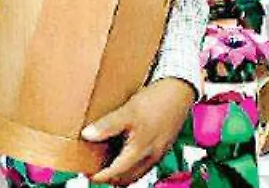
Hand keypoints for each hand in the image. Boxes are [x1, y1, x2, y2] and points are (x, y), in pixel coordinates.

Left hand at [82, 78, 196, 185]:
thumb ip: (108, 125)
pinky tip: (128, 150)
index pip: (116, 173)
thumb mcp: (128, 111)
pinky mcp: (163, 145)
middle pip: (127, 178)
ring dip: (123, 172)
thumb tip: (88, 134)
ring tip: (110, 162)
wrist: (180, 91)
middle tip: (97, 169)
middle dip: (111, 177)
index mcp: (140, 150)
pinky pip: (146, 163)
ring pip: (137, 172)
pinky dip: (134, 163)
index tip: (89, 174)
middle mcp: (151, 155)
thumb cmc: (158, 100)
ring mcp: (158, 152)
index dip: (101, 176)